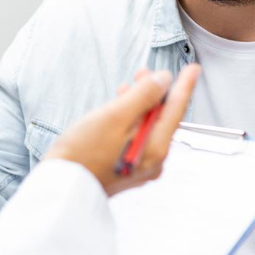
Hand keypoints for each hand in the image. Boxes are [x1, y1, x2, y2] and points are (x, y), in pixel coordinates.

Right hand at [45, 65, 199, 195]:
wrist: (60, 186)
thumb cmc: (83, 151)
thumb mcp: (114, 116)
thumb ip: (143, 96)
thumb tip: (164, 80)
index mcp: (155, 149)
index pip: (176, 111)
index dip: (184, 86)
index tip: (194, 68)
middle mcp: (153, 161)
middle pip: (162, 119)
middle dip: (155, 92)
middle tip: (144, 71)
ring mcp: (140, 167)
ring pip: (148, 127)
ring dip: (140, 104)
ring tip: (129, 85)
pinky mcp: (126, 168)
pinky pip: (137, 138)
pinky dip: (131, 119)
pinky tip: (120, 107)